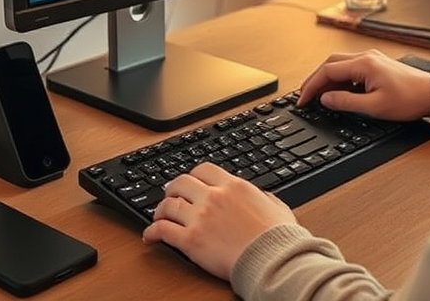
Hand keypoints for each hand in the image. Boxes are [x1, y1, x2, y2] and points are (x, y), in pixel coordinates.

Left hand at [143, 162, 295, 279]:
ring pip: (168, 205)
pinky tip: (150, 236)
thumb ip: (264, 197)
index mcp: (234, 186)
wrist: (273, 260)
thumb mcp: (276, 206)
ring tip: (159, 215)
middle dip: (172, 189)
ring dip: (160, 210)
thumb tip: (262, 196)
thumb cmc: (278, 238)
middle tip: (170, 196)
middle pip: (181, 182)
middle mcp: (214, 197)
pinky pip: (162, 230)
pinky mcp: (191, 241)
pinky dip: (152, 232)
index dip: (193, 175)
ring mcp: (200, 218)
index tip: (190, 182)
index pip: (204, 170)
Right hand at [297, 50, 429, 120]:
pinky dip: (339, 79)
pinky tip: (338, 92)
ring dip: (327, 79)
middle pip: (330, 64)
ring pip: (340, 65)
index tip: (302, 99)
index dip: (311, 86)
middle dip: (315, 80)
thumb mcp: (374, 106)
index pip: (327, 71)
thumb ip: (346, 102)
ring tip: (318, 96)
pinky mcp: (376, 65)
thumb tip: (325, 99)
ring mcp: (371, 59)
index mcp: (363, 64)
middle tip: (305, 96)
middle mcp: (365, 57)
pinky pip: (350, 68)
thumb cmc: (409, 100)